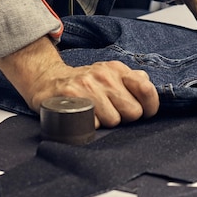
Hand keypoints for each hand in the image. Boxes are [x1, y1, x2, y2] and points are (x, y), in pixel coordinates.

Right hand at [0, 36, 158, 127]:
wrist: (47, 80)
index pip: (146, 89)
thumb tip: (147, 84)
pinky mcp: (71, 97)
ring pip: (113, 120)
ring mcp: (87, 85)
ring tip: (95, 114)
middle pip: (133, 112)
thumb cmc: (84, 83)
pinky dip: (89, 125)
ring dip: (105, 123)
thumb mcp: (110, 74)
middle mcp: (104, 75)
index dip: (149, 106)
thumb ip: (131, 81)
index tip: (142, 111)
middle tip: (110, 112)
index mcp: (117, 70)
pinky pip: (93, 123)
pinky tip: (83, 117)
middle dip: (124, 118)